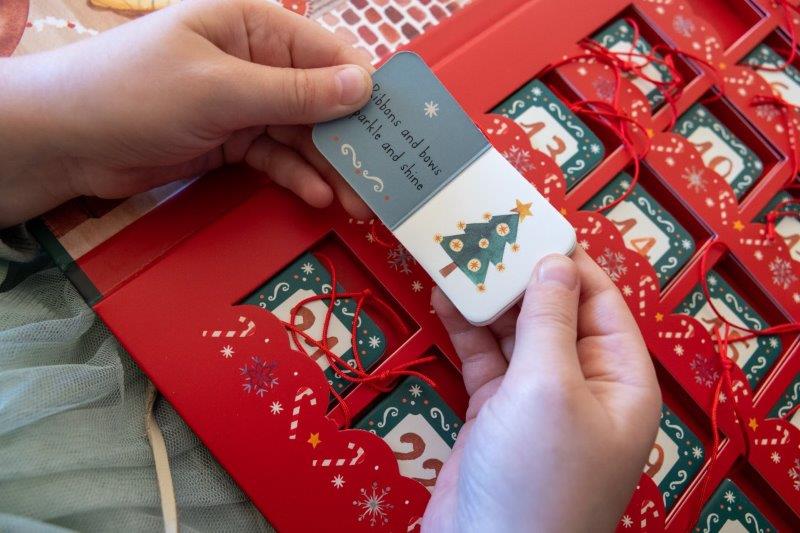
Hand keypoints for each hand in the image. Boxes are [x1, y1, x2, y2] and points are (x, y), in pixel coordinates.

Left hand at [0, 0, 372, 226]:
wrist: (67, 141)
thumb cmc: (136, 93)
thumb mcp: (220, 91)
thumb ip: (294, 93)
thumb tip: (364, 86)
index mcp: (254, 26)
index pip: (327, 54)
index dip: (365, 91)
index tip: (398, 131)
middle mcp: (256, 61)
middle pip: (321, 100)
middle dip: (350, 140)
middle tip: (382, 180)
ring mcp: (244, 103)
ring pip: (303, 134)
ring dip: (329, 167)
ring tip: (358, 203)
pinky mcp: (232, 141)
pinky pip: (276, 157)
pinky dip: (295, 175)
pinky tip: (316, 197)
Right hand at [423, 249, 660, 531]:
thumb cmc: (536, 475)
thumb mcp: (549, 388)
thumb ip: (551, 321)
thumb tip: (556, 261)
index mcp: (619, 380)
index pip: (602, 303)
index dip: (571, 261)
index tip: (534, 221)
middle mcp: (582, 386)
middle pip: (556, 314)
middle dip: (523, 276)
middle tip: (487, 233)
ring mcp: (536, 401)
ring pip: (516, 335)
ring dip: (489, 301)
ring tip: (461, 257)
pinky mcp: (495, 413)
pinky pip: (485, 361)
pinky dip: (467, 331)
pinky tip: (444, 300)